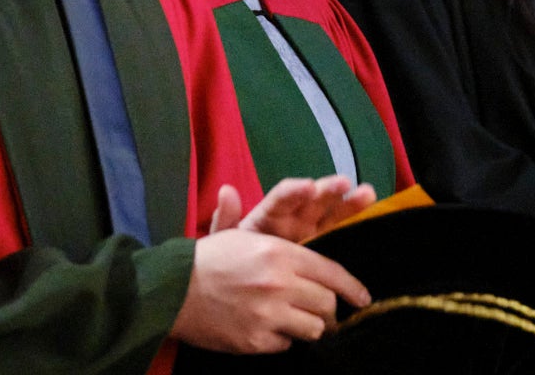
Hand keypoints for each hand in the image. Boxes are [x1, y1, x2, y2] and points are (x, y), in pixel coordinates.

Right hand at [171, 228, 370, 352]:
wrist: (171, 291)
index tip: (363, 298)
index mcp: (279, 253)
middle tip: (322, 311)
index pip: (331, 272)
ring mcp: (269, 315)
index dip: (352, 288)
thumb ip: (277, 220)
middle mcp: (279, 283)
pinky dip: (282, 340)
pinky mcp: (256, 341)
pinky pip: (286, 345)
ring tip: (295, 320)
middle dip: (328, 309)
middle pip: (327, 304)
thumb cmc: (208, 258)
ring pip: (313, 329)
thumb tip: (307, 188)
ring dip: (308, 326)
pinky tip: (267, 328)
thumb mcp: (242, 233)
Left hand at [208, 178, 376, 244]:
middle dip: (328, 191)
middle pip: (312, 201)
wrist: (246, 287)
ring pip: (331, 215)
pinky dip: (354, 227)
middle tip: (345, 183)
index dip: (295, 192)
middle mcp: (293, 219)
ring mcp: (311, 234)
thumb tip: (226, 191)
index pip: (282, 199)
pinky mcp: (322, 251)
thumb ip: (226, 219)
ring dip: (349, 204)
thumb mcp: (225, 241)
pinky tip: (372, 217)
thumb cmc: (233, 259)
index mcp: (270, 215)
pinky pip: (340, 237)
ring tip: (367, 193)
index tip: (308, 186)